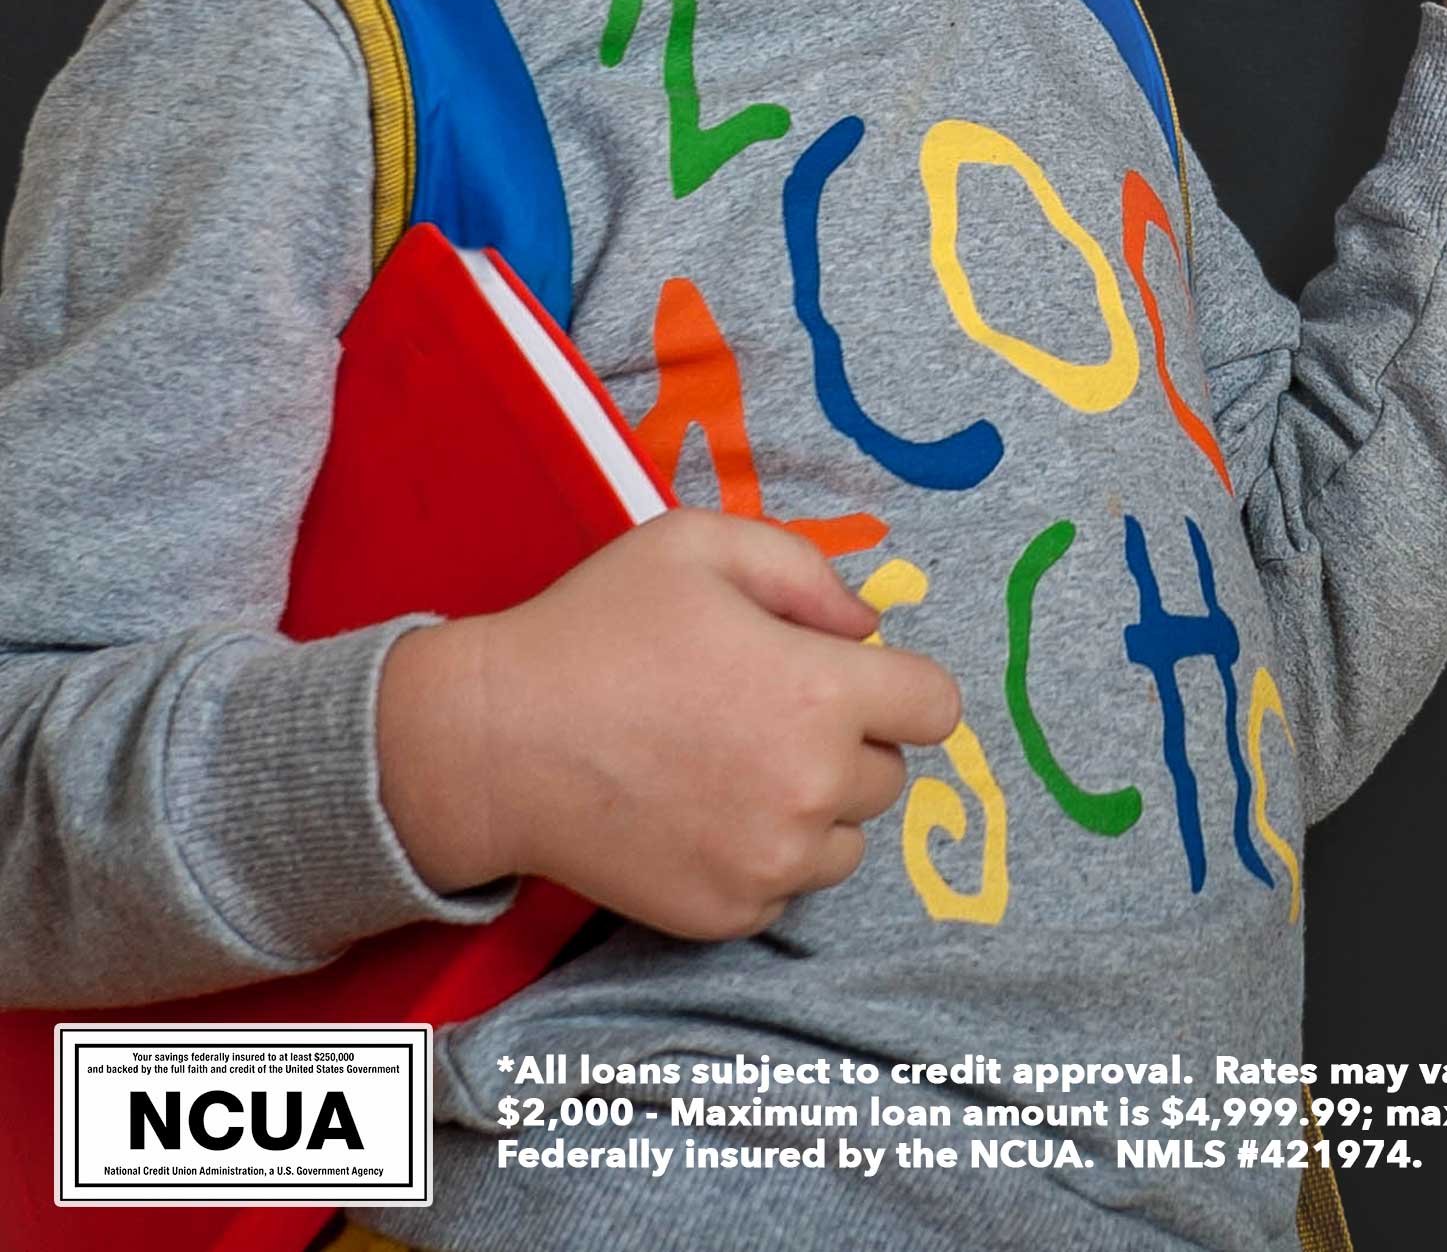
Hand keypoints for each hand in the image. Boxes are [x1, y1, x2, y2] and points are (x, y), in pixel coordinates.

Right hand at [377, 510, 962, 939]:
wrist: (495, 742)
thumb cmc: (599, 626)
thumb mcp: (701, 544)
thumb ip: (805, 572)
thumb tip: (867, 628)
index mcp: (821, 694)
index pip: (936, 707)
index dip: (900, 685)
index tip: (852, 677)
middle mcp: (810, 790)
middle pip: (888, 774)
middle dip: (847, 740)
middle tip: (764, 710)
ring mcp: (769, 864)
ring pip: (845, 840)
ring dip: (814, 806)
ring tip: (735, 763)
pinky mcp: (726, 915)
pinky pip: (787, 889)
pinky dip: (763, 856)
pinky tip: (701, 812)